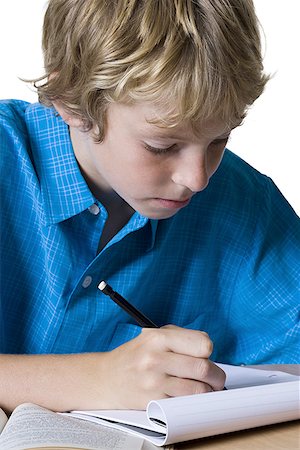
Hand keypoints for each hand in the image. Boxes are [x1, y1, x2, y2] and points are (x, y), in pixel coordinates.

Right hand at [104, 325, 225, 408]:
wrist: (106, 378)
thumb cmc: (134, 356)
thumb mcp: (152, 335)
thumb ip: (180, 337)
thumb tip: (206, 348)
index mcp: (158, 338)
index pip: (202, 343)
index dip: (207, 350)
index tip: (205, 354)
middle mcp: (156, 358)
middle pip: (203, 367)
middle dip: (216, 375)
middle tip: (215, 378)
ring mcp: (154, 382)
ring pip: (198, 389)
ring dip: (208, 391)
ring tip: (205, 388)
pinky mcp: (153, 401)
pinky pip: (185, 403)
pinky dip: (193, 401)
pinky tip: (189, 396)